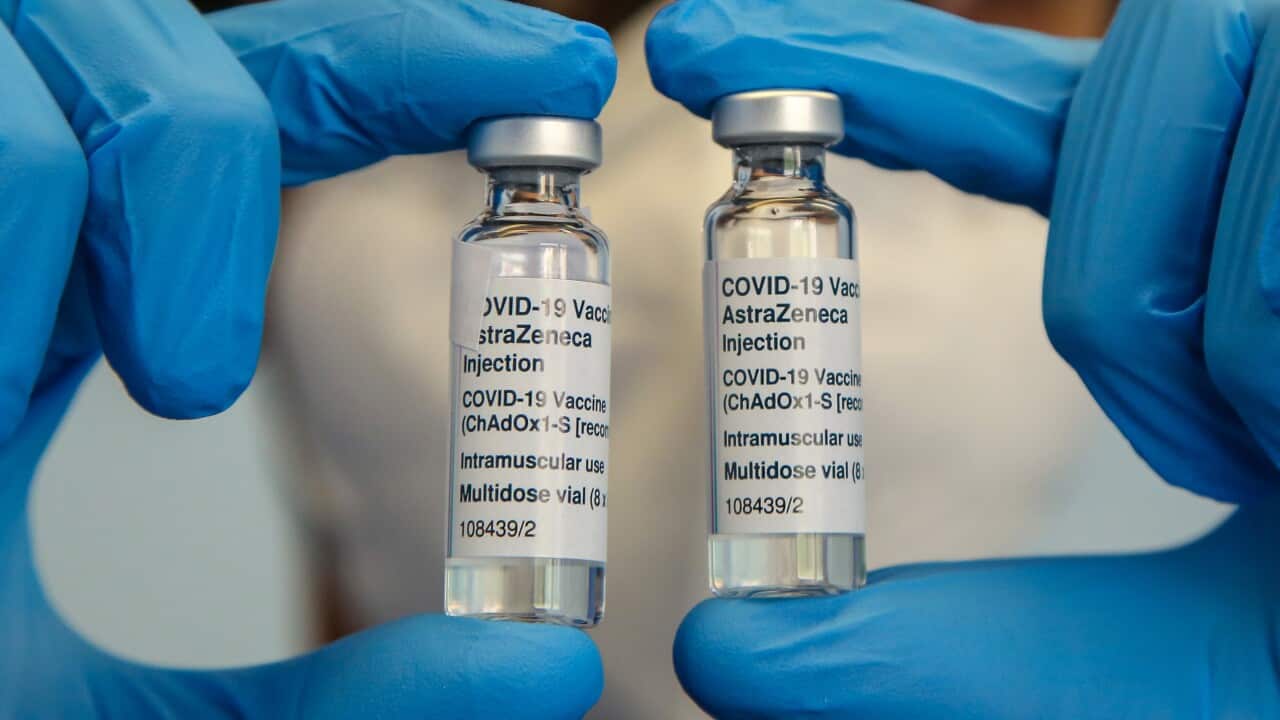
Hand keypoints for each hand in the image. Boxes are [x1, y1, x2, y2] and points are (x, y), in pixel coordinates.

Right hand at [0, 0, 612, 716]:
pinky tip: (27, 360)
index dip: (409, 60)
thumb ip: (339, 703)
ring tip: (173, 380)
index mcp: (67, 287)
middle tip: (229, 351)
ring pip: (57, 55)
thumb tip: (550, 661)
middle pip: (158, 33)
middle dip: (273, 118)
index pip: (264, 100)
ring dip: (157, 188)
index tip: (560, 67)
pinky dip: (23, 219)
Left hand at [648, 0, 1279, 715]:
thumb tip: (713, 649)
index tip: (688, 45)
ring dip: (1245, 332)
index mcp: (1213, 234)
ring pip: (1203, 122)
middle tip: (1244, 438)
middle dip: (1129, 297)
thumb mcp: (1168, 671)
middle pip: (1113, 104)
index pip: (993, 110)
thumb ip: (955, 660)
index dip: (845, 69)